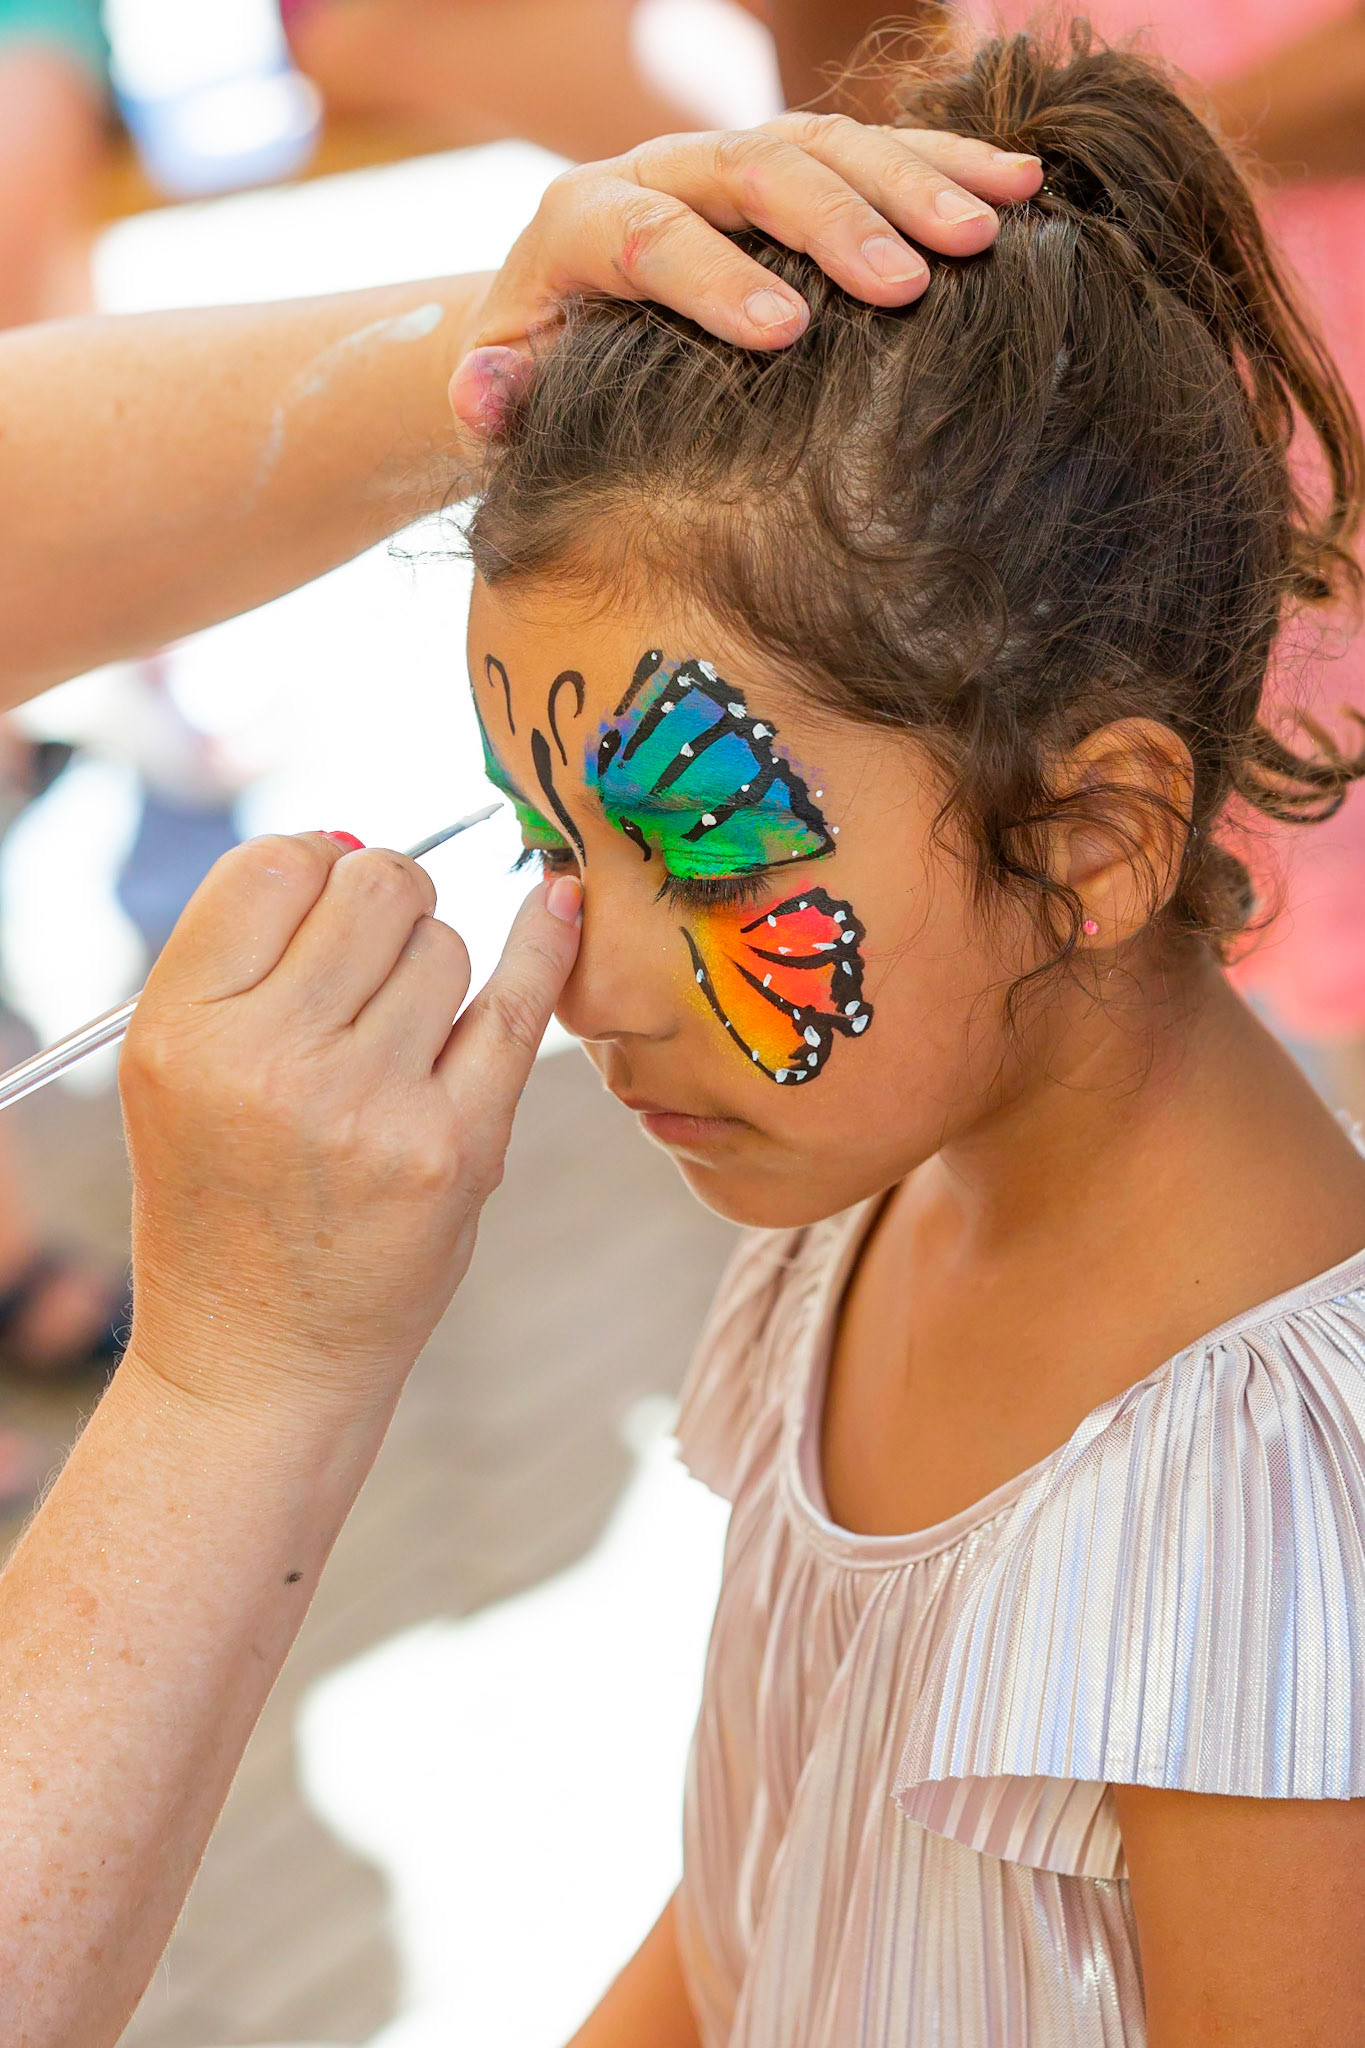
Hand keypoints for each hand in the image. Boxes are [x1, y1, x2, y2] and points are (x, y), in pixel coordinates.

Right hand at [119, 833, 581, 1410]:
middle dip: (388, 900)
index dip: (316, 863)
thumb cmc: (225, 1197)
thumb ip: (249, 958)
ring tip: (393, 1042)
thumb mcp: (182, 1073)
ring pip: (444, 946)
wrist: (259, 1362)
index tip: (330, 893)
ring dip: (432, 968)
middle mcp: (268, 1059)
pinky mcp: (454, 1149)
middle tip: (377, 953)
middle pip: (375, 889)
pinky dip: (544, 945)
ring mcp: (368, 1105)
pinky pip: (517, 1008)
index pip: (273, 866)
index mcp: (181, 1028)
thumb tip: (353, 842)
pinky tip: (560, 902)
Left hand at [449, 113, 1041, 427]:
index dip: (714, 279)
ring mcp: (734, 159)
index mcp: (583, 221)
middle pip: (755, 170)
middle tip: (908, 282)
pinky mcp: (793, 166)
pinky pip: (875, 146)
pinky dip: (945, 161)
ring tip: (988, 229)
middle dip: (835, 223)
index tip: (783, 333)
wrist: (562, 314)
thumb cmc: (544, 373)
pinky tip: (1017, 186)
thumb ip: (492, 397)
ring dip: (913, 180)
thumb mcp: (506, 393)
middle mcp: (663, 169)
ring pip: (828, 144)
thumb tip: (485, 393)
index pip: (649, 236)